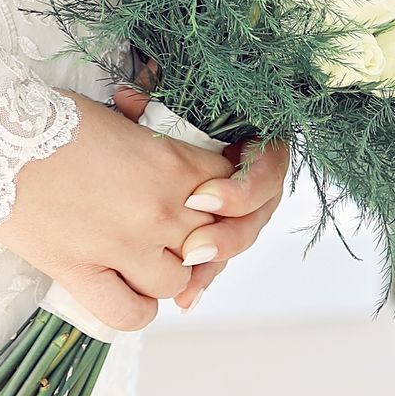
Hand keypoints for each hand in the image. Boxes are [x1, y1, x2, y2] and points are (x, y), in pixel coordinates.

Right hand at [0, 94, 239, 331]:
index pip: (228, 188)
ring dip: (165, 272)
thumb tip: (168, 163)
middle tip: (169, 227)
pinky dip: (136, 308)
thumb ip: (153, 148)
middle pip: (210, 240)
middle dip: (196, 235)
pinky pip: (131, 313)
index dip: (220, 193)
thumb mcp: (115, 120)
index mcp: (169, 163)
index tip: (202, 194)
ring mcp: (122, 246)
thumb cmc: (46, 118)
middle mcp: (157, 209)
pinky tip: (124, 290)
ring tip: (142, 257)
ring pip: (176, 281)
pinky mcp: (81, 272)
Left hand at [108, 79, 289, 311]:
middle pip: (254, 217)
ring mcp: (243, 207)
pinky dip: (204, 279)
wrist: (183, 118)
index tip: (199, 198)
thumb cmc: (185, 103)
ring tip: (186, 290)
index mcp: (258, 140)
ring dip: (214, 268)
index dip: (238, 189)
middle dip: (226, 238)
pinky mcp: (224, 230)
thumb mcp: (172, 95)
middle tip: (192, 249)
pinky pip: (220, 256)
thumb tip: (129, 97)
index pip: (265, 168)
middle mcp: (257, 178)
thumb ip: (157, 97)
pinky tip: (185, 300)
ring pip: (237, 244)